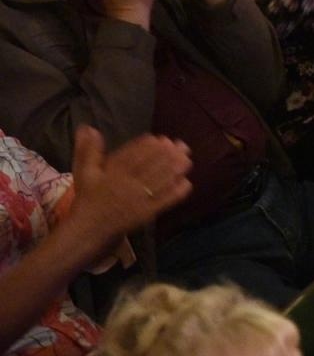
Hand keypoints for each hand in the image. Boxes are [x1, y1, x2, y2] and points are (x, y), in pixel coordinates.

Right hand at [67, 127, 191, 251]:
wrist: (89, 228)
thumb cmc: (89, 198)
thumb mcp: (84, 172)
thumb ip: (88, 150)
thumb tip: (87, 127)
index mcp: (113, 173)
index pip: (134, 155)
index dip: (150, 146)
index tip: (161, 138)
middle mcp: (127, 184)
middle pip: (151, 166)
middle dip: (169, 154)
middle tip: (182, 145)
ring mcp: (139, 199)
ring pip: (160, 181)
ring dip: (176, 170)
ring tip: (187, 159)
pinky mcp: (147, 213)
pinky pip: (164, 201)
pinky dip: (176, 192)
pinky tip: (186, 183)